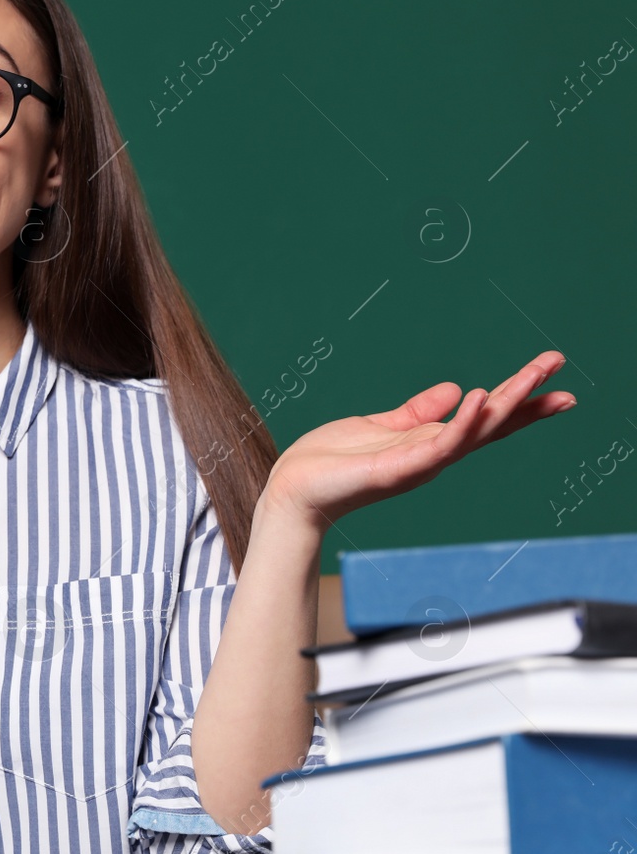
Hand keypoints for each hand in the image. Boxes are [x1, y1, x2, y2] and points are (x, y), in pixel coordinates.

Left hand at [261, 351, 575, 531]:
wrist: (293, 490)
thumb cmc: (332, 461)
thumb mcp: (380, 426)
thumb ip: (416, 411)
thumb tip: (453, 389)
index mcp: (429, 442)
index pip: (484, 417)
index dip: (519, 398)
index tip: (553, 377)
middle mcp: (433, 454)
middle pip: (491, 422)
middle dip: (528, 395)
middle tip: (560, 363)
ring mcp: (419, 463)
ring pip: (474, 430)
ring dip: (507, 401)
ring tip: (535, 373)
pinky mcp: (398, 469)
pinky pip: (437, 444)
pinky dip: (460, 422)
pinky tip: (478, 398)